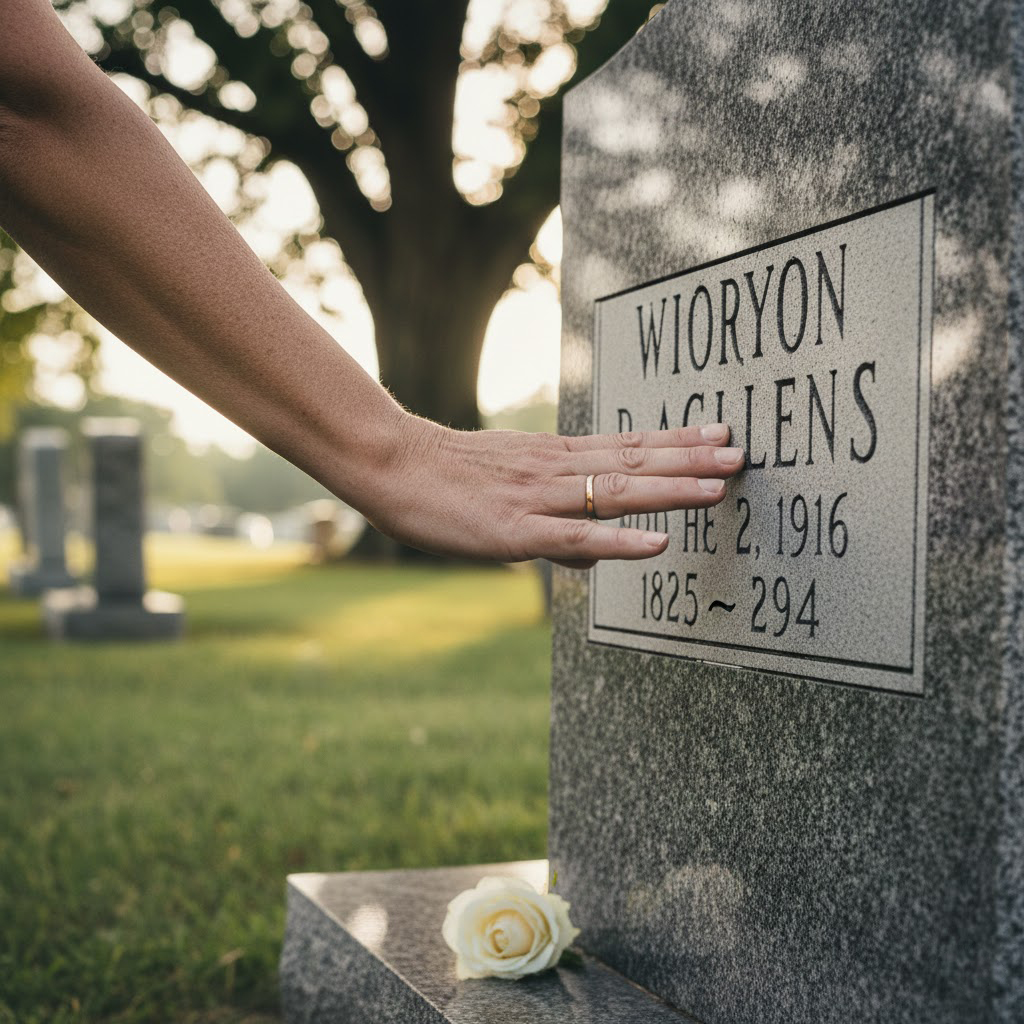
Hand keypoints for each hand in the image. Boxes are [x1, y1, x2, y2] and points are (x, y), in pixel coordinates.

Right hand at [366, 417, 744, 568]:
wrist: (392, 465)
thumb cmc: (445, 478)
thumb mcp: (506, 489)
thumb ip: (554, 521)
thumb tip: (592, 558)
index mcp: (553, 456)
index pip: (626, 444)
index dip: (675, 440)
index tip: (718, 434)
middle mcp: (555, 469)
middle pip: (633, 460)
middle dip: (690, 458)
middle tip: (740, 453)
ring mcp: (538, 498)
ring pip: (615, 492)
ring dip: (671, 488)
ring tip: (718, 486)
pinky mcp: (517, 531)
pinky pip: (576, 537)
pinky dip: (620, 541)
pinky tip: (657, 543)